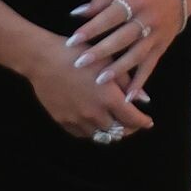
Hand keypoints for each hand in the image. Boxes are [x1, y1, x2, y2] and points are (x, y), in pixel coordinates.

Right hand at [24, 25, 154, 141]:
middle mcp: (95, 113)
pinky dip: (92, 131)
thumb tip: (144, 99)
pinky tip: (94, 123)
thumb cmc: (77, 54)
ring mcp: (78, 119)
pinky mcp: (63, 121)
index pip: (133, 119)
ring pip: (101, 135)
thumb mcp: (107, 61)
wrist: (42, 59)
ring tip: (113, 123)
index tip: (148, 122)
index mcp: (109, 98)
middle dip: (129, 128)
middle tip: (131, 123)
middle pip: (119, 131)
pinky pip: (82, 134)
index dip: (143, 122)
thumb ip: (127, 82)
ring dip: (110, 131)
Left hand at [63, 0, 187, 105]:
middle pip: (122, 38)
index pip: (110, 16)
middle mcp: (147, 19)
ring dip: (118, 70)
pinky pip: (150, 67)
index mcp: (135, 0)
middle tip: (80, 63)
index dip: (91, 29)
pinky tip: (129, 96)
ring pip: (136, 55)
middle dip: (100, 52)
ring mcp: (156, 36)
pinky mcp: (162, 48)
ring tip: (100, 81)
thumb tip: (77, 13)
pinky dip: (140, 82)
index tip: (72, 41)